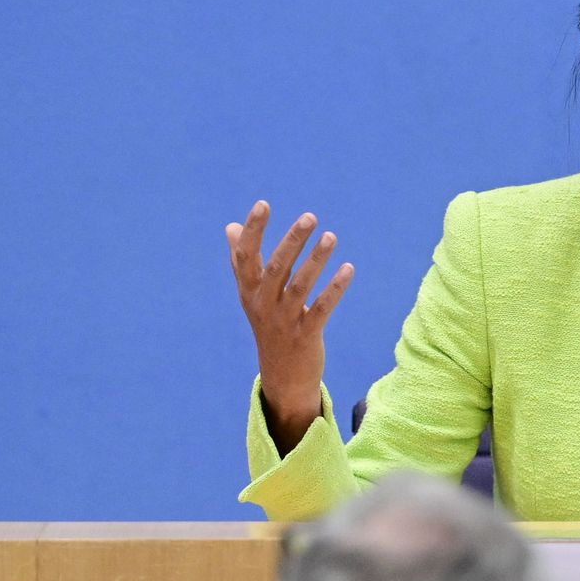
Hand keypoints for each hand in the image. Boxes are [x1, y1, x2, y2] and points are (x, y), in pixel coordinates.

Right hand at [226, 201, 353, 449]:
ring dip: (316, 260)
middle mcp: (263, 305)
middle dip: (292, 241)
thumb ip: (243, 262)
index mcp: (249, 292)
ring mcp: (284, 321)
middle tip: (310, 217)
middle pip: (276, 268)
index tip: (263, 204)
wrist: (282, 376)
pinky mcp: (306, 335)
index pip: (245, 256)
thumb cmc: (269, 327)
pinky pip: (322, 308)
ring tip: (331, 236)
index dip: (253, 230)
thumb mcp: (252, 296)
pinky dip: (335, 288)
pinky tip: (348, 269)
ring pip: (299, 286)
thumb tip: (230, 227)